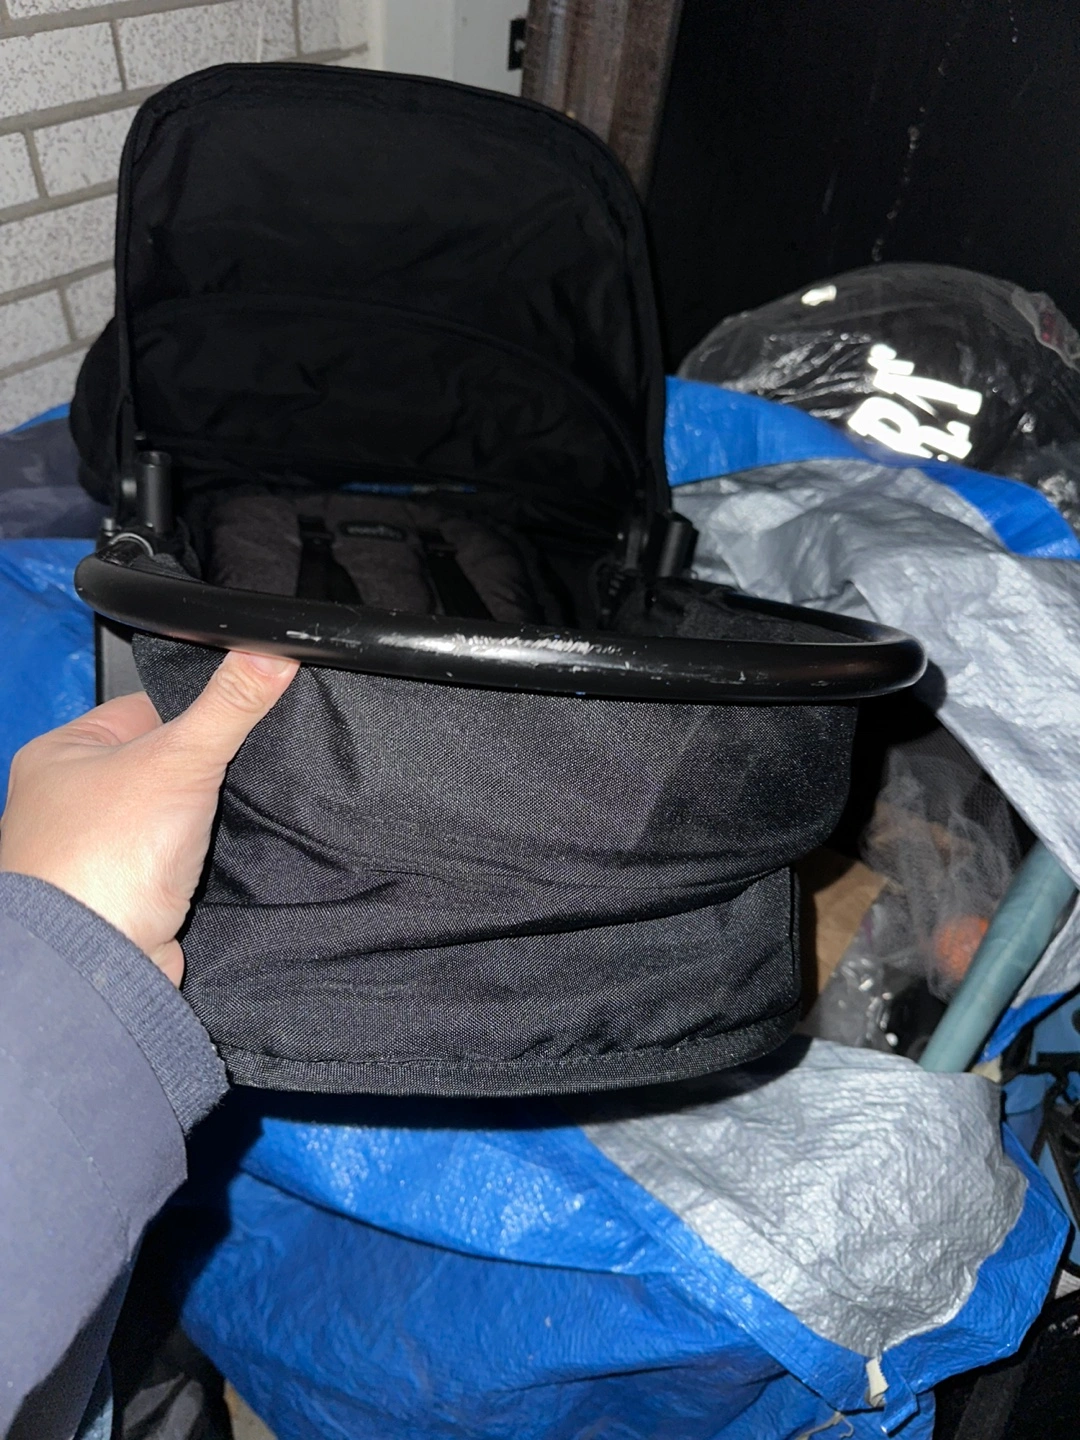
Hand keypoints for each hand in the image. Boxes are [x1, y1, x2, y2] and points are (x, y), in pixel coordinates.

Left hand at [0, 651, 297, 985]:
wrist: (96, 964)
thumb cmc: (99, 860)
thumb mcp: (179, 758)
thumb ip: (229, 705)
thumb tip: (271, 651)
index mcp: (61, 753)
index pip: (142, 707)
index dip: (194, 709)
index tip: (238, 711)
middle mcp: (70, 803)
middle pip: (161, 764)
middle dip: (205, 771)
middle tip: (244, 767)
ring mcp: (98, 852)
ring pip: (173, 815)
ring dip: (206, 820)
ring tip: (235, 814)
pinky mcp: (129, 895)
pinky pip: (178, 862)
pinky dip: (204, 861)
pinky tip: (225, 855)